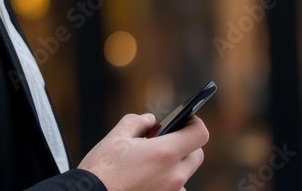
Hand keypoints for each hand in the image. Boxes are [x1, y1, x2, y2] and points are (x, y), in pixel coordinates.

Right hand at [77, 113, 207, 190]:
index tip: (187, 119)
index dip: (195, 123)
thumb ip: (137, 122)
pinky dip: (165, 180)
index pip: (199, 134)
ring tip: (150, 161)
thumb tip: (150, 121)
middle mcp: (174, 176)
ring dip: (174, 164)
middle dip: (185, 143)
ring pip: (184, 173)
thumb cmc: (102, 169)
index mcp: (165, 153)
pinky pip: (174, 188)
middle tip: (165, 138)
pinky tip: (146, 177)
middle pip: (196, 155)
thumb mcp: (116, 136)